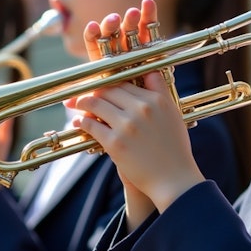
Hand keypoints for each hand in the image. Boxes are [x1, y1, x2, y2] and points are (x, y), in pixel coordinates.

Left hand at [67, 0, 204, 215]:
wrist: (175, 180)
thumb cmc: (174, 149)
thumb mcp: (172, 114)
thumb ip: (159, 92)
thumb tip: (149, 70)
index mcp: (157, 98)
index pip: (127, 77)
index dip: (110, 74)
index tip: (99, 71)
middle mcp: (142, 108)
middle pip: (109, 87)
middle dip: (93, 87)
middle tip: (79, 88)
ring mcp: (128, 125)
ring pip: (97, 102)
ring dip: (83, 102)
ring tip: (75, 103)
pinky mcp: (116, 143)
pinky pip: (92, 126)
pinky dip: (82, 122)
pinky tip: (77, 122)